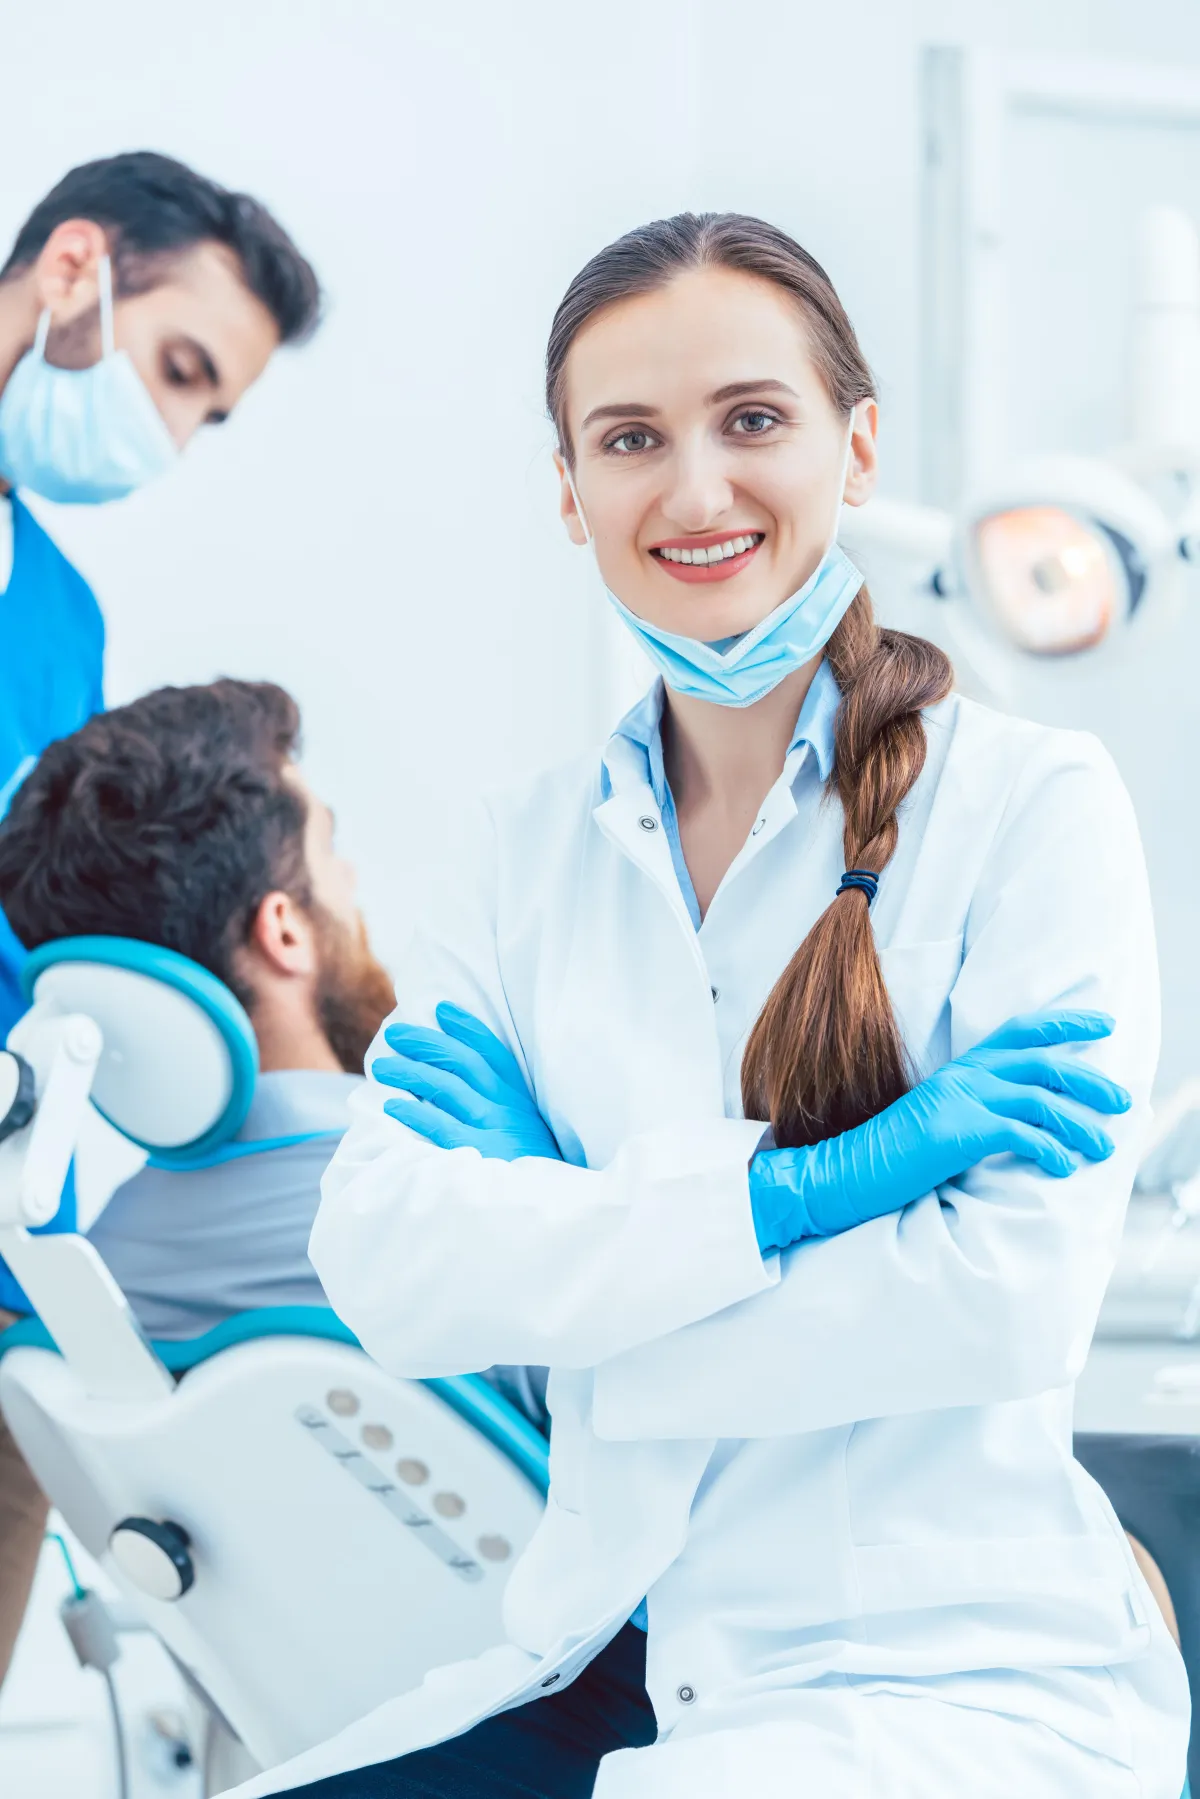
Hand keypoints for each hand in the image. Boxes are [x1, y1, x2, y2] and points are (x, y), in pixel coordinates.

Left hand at [373, 1003, 562, 1161]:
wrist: (554, 1208)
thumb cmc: (534, 1174)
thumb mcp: (529, 1135)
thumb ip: (505, 1111)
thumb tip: (458, 1090)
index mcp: (520, 1100)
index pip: (493, 1053)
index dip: (467, 1028)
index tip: (442, 1009)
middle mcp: (508, 1108)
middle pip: (464, 1062)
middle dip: (428, 1042)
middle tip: (396, 1033)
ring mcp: (495, 1129)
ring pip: (447, 1088)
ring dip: (411, 1072)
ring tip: (382, 1067)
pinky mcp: (481, 1155)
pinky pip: (443, 1128)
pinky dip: (416, 1114)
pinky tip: (393, 1106)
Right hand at [749, 1008, 1131, 1253]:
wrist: (851, 1169)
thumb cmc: (896, 1151)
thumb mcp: (942, 1117)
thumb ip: (976, 1106)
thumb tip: (1021, 1118)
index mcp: (962, 1068)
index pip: (1020, 1031)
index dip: (1064, 1024)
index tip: (1103, 1025)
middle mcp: (965, 1076)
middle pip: (1042, 1063)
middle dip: (1089, 1080)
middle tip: (1122, 1101)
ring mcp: (961, 1100)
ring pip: (1040, 1101)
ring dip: (1080, 1124)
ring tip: (1103, 1146)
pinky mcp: (960, 1131)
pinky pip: (1021, 1135)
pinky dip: (1050, 1151)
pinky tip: (1064, 1166)